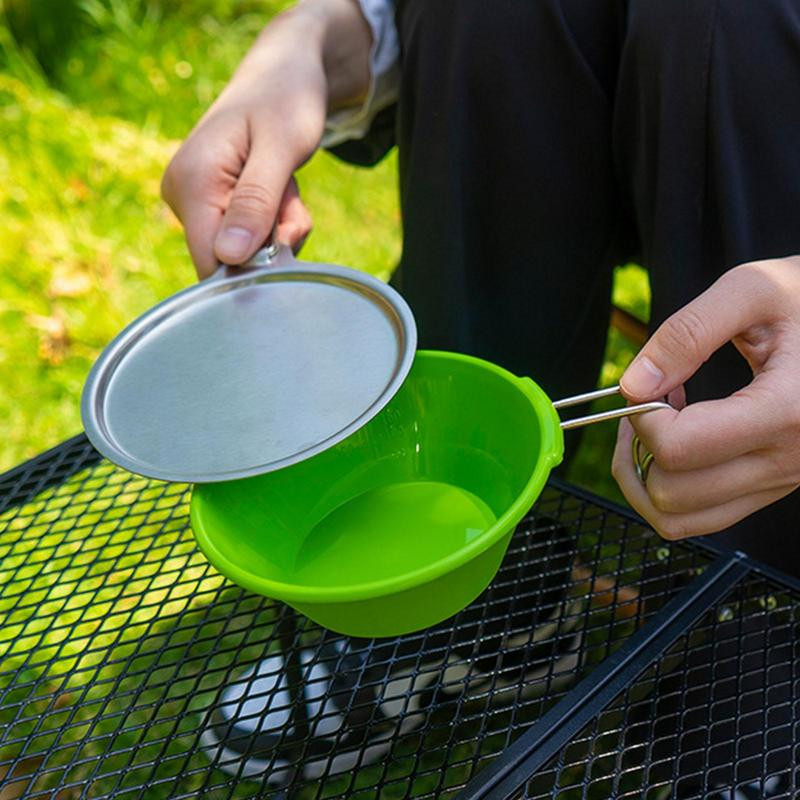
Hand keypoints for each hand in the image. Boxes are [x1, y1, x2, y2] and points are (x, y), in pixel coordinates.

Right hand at [161, 1, 371, 277]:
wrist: (284, 74)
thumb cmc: (286, 101)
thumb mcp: (281, 150)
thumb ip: (256, 203)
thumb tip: (229, 257)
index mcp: (191, 181)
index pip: (211, 262)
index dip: (252, 268)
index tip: (286, 238)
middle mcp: (181, 194)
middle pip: (230, 260)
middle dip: (272, 243)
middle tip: (290, 199)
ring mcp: (192, 201)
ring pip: (243, 251)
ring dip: (278, 230)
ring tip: (285, 186)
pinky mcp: (209, 204)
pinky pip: (246, 237)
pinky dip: (273, 222)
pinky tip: (277, 190)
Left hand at [612, 256, 799, 538]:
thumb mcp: (752, 290)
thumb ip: (686, 334)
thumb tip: (633, 385)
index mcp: (786, 411)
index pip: (678, 449)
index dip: (641, 417)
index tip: (648, 383)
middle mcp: (787, 460)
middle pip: (671, 494)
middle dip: (636, 449)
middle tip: (645, 405)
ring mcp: (781, 481)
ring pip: (680, 518)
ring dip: (645, 477)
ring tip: (656, 426)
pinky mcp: (774, 485)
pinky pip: (703, 516)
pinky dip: (671, 488)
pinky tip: (680, 440)